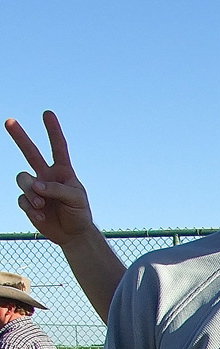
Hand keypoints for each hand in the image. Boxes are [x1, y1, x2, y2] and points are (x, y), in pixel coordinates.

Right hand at [4, 110, 96, 245]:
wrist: (73, 235)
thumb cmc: (80, 213)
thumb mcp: (76, 199)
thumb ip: (58, 189)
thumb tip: (36, 185)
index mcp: (63, 171)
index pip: (58, 148)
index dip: (53, 131)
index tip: (47, 114)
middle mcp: (47, 176)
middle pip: (31, 153)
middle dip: (20, 137)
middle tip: (9, 121)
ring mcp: (36, 189)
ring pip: (23, 179)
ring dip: (31, 192)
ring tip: (42, 204)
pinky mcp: (29, 203)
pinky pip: (22, 200)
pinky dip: (30, 208)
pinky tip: (40, 216)